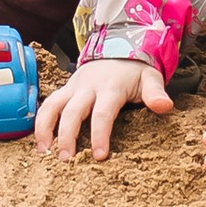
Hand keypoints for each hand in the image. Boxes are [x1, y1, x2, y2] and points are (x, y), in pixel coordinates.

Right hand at [35, 56, 169, 161]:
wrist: (118, 45)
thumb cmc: (134, 70)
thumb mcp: (149, 78)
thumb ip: (155, 93)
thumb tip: (165, 107)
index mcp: (110, 86)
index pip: (103, 112)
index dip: (100, 134)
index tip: (99, 156)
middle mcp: (88, 86)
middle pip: (73, 111)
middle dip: (67, 136)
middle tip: (66, 161)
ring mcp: (73, 87)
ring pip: (53, 105)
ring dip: (46, 128)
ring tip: (44, 153)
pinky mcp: (65, 90)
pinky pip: (48, 104)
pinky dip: (40, 122)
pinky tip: (40, 143)